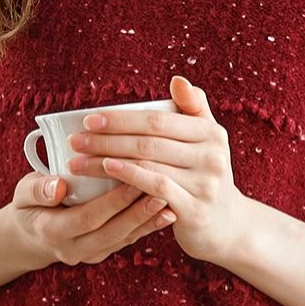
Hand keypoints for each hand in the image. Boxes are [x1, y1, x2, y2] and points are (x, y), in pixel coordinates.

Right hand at [8, 167, 173, 267]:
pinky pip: (128, 241)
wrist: (31, 236)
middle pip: (112, 232)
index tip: (133, 180)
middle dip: (139, 213)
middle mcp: (74, 249)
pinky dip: (148, 227)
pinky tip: (167, 213)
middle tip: (162, 192)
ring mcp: (91, 254)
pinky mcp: (104, 253)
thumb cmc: (29, 206)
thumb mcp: (22, 194)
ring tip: (171, 202)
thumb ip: (37, 189)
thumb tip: (57, 186)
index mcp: (52, 232)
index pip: (88, 218)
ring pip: (124, 239)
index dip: (112, 202)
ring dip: (149, 221)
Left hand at [64, 75, 255, 266]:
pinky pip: (157, 188)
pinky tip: (107, 171)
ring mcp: (205, 183)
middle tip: (76, 140)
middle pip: (149, 141)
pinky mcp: (196, 209)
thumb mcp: (207, 141)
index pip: (158, 119)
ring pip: (148, 164)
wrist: (228, 225)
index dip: (121, 118)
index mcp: (211, 133)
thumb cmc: (204, 177)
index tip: (89, 119)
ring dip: (107, 161)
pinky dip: (129, 177)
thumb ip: (194, 109)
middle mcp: (212, 155)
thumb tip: (177, 80)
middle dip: (107, 139)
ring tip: (78, 161)